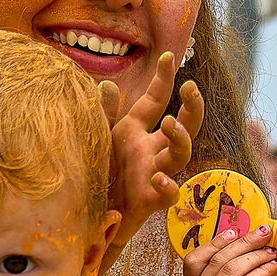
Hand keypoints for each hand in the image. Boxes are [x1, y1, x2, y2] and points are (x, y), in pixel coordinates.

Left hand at [102, 52, 202, 252]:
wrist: (85, 219)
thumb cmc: (93, 176)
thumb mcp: (95, 140)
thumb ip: (102, 116)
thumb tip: (106, 85)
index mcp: (134, 131)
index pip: (155, 100)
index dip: (164, 78)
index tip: (169, 55)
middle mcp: (149, 151)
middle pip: (181, 127)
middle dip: (191, 108)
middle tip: (191, 88)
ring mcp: (152, 175)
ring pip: (179, 156)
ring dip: (180, 139)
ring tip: (171, 124)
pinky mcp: (149, 202)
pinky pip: (168, 194)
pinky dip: (168, 186)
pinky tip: (158, 177)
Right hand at [181, 225, 276, 275]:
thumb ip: (233, 275)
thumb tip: (248, 242)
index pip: (194, 260)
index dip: (215, 242)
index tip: (235, 231)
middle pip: (216, 260)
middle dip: (244, 242)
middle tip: (264, 233)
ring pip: (232, 268)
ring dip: (256, 254)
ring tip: (272, 251)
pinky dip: (264, 269)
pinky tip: (274, 266)